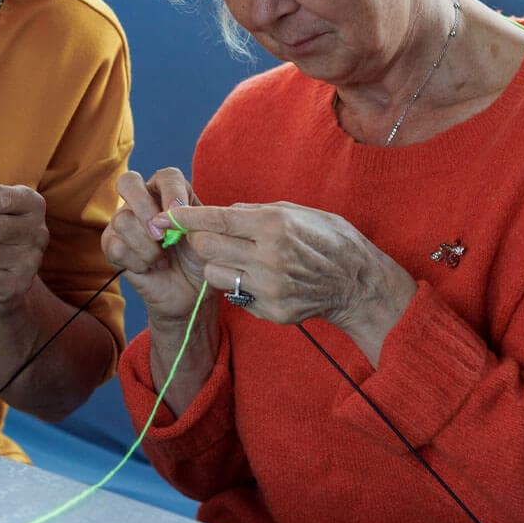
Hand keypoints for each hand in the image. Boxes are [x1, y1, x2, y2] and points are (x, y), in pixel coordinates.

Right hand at [102, 169, 209, 323]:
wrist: (191, 292)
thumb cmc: (198, 259)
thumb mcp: (204, 236)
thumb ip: (191, 219)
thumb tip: (167, 217)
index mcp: (169, 192)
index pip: (166, 177)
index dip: (171, 193)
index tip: (180, 214)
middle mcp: (143, 201)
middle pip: (128, 182)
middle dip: (145, 209)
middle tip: (162, 236)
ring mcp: (123, 221)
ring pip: (122, 220)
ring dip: (146, 246)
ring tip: (162, 259)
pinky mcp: (112, 245)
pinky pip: (115, 246)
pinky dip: (137, 261)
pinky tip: (150, 267)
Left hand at [160, 202, 415, 340]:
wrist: (358, 285)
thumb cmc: (329, 239)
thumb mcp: (297, 212)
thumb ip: (255, 212)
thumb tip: (220, 212)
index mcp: (274, 225)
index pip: (215, 219)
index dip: (184, 216)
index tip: (165, 214)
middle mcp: (268, 257)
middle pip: (204, 248)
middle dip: (199, 240)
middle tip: (206, 237)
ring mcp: (268, 287)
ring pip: (213, 274)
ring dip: (217, 265)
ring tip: (238, 259)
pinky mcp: (270, 311)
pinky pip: (235, 295)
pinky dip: (239, 285)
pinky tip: (259, 278)